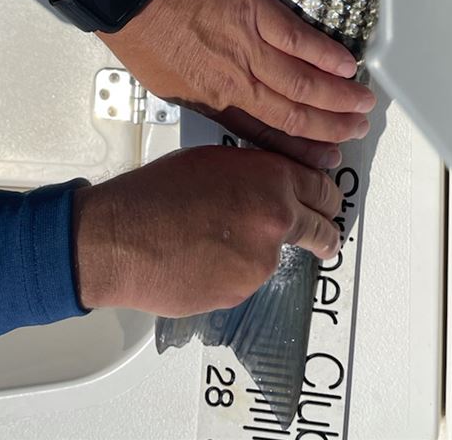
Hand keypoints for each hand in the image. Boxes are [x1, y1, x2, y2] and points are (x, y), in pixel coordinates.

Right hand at [72, 146, 343, 315]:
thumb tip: (275, 182)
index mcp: (273, 178)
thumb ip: (257, 171)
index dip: (327, 197)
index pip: (323, 190)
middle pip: (322, 229)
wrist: (121, 238)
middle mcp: (277, 219)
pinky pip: (247, 279)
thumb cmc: (157, 193)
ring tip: (219, 241)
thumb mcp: (216, 160)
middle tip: (323, 236)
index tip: (329, 203)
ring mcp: (261, 260)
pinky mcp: (242, 292)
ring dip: (261, 251)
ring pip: (275, 256)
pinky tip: (204, 259)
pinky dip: (234, 272)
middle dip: (324, 232)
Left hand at [101, 0, 374, 167]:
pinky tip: (348, 66)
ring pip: (302, 84)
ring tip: (363, 104)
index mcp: (211, 101)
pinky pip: (299, 40)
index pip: (264, 135)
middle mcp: (233, 84)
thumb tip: (224, 96)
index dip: (298, 150)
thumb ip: (201, 90)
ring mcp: (246, 49)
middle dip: (329, 128)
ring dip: (337, 97)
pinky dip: (327, 56)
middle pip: (291, 115)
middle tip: (356, 132)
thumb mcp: (163, 79)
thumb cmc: (138, 28)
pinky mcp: (254, 13)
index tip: (323, 159)